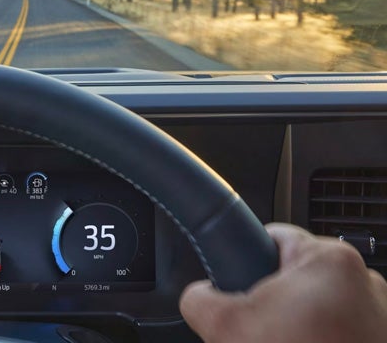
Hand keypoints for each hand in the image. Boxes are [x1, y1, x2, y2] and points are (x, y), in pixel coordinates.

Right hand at [180, 223, 386, 342]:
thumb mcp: (224, 326)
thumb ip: (200, 298)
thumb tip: (200, 295)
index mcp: (330, 260)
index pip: (272, 238)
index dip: (246, 261)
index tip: (240, 286)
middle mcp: (364, 281)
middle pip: (295, 276)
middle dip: (273, 302)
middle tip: (259, 329)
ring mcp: (379, 314)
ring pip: (318, 306)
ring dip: (299, 324)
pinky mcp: (380, 337)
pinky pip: (339, 329)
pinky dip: (321, 339)